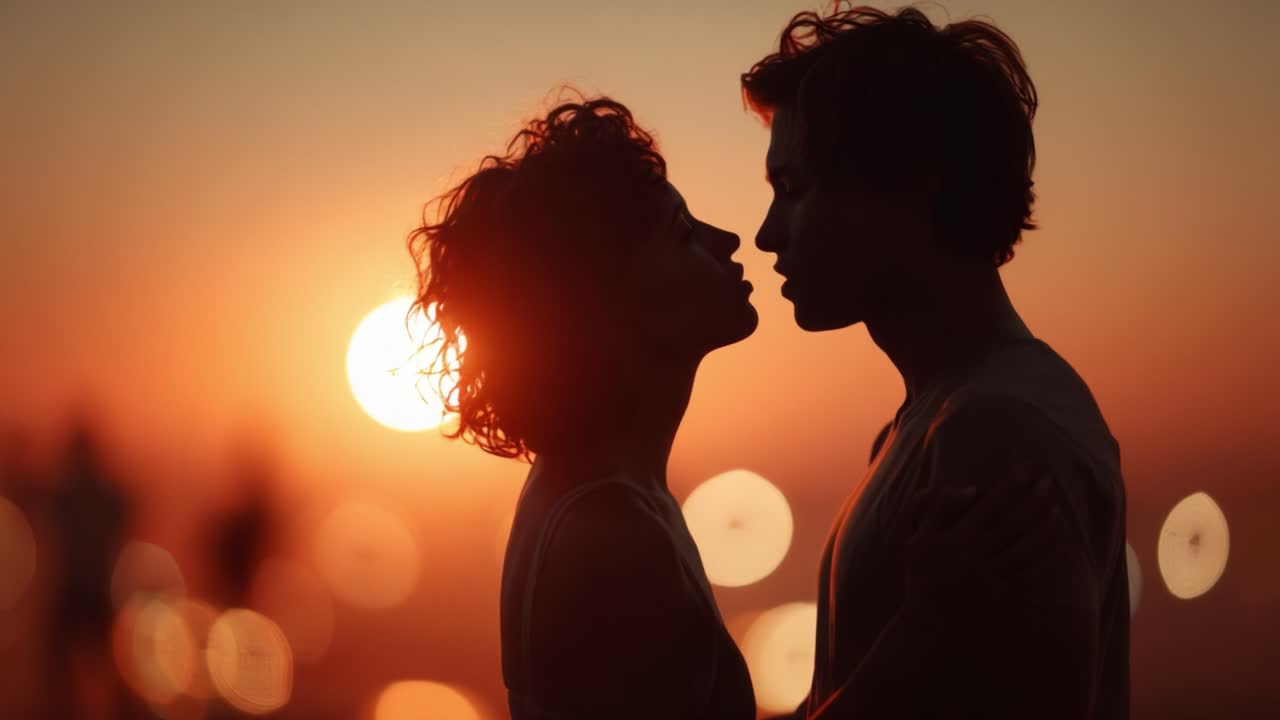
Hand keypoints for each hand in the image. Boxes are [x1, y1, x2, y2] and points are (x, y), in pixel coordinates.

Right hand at [901, 472, 1060, 636]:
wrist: (927, 621)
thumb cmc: (922, 575)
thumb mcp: (917, 537)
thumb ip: (937, 507)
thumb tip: (970, 488)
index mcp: (957, 537)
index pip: (991, 504)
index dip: (1011, 484)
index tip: (1028, 468)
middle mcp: (977, 554)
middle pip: (1013, 521)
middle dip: (1034, 499)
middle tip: (1050, 481)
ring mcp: (992, 576)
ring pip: (1025, 546)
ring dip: (1044, 526)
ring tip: (1057, 507)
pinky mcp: (1003, 595)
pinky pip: (1029, 573)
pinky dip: (1046, 558)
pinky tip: (1058, 543)